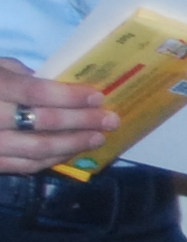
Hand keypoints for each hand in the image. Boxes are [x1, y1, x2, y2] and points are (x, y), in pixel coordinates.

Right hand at [0, 59, 111, 176]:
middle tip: (110, 120)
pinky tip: (70, 153)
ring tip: (98, 138)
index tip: (98, 96)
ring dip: (71, 146)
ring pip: (35, 150)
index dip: (69, 96)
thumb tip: (59, 86)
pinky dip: (50, 160)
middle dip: (81, 122)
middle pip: (41, 122)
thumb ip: (21, 75)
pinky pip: (22, 166)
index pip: (36, 92)